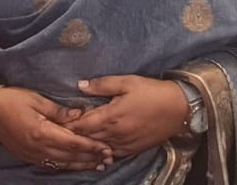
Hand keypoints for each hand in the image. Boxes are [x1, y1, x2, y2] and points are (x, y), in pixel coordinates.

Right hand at [0, 86, 112, 171]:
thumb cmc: (12, 100)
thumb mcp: (37, 99)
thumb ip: (59, 110)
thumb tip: (80, 115)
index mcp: (42, 131)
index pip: (73, 142)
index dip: (91, 146)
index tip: (106, 147)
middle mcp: (38, 147)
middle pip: (70, 156)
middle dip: (91, 157)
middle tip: (109, 158)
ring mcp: (33, 154)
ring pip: (63, 163)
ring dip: (82, 165)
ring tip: (98, 165)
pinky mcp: (29, 157)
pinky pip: (52, 164)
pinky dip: (67, 166)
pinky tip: (76, 165)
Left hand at [63, 75, 188, 157]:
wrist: (179, 109)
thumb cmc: (152, 92)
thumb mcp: (126, 82)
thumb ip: (101, 85)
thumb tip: (80, 86)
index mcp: (111, 117)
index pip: (81, 124)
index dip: (68, 123)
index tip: (57, 119)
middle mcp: (115, 134)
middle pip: (87, 138)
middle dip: (74, 134)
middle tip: (60, 130)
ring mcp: (124, 144)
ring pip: (98, 148)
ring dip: (86, 145)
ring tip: (73, 140)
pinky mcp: (133, 150)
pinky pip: (112, 154)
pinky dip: (101, 152)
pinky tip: (95, 149)